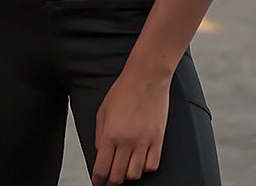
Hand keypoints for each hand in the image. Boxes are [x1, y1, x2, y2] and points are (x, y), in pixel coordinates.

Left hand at [91, 69, 169, 184]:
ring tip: (123, 170)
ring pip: (135, 175)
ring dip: (127, 176)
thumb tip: (100, 154)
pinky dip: (144, 169)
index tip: (97, 182)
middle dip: (111, 182)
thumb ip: (100, 136)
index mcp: (110, 134)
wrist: (146, 79)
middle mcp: (127, 141)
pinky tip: (138, 163)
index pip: (102, 168)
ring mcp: (144, 142)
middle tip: (108, 181)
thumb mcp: (102, 112)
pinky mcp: (158, 141)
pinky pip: (152, 166)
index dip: (98, 180)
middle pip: (118, 176)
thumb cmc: (123, 91)